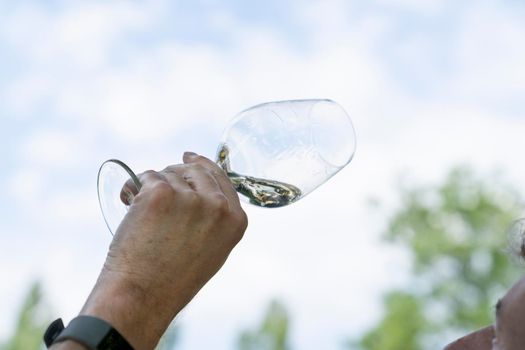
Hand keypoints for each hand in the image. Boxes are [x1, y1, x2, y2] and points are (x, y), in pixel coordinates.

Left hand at [67, 152, 246, 348]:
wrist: (143, 296)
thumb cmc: (171, 279)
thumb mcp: (210, 250)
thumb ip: (213, 218)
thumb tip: (197, 189)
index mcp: (235, 220)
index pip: (221, 178)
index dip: (203, 165)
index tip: (189, 157)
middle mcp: (217, 206)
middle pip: (195, 169)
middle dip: (174, 174)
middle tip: (156, 186)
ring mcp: (190, 198)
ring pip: (167, 174)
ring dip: (152, 187)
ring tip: (142, 216)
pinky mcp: (160, 194)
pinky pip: (146, 177)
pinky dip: (134, 189)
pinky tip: (129, 206)